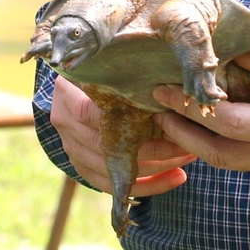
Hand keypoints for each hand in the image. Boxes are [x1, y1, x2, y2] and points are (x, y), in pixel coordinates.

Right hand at [49, 74, 196, 198]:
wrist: (70, 85)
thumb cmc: (98, 69)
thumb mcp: (105, 64)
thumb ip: (124, 74)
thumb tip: (168, 82)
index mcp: (67, 96)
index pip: (92, 112)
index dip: (129, 121)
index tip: (166, 121)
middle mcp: (64, 124)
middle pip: (106, 146)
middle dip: (152, 151)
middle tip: (185, 146)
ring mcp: (70, 148)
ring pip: (110, 170)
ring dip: (152, 171)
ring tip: (183, 164)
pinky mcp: (79, 166)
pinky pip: (110, 184)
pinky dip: (142, 186)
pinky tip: (170, 179)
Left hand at [151, 42, 249, 178]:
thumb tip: (220, 31)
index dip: (235, 50)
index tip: (208, 41)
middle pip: (232, 121)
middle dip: (190, 104)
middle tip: (160, 88)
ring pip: (224, 154)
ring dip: (187, 135)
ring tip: (162, 115)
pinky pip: (234, 162)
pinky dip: (206, 147)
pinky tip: (186, 131)